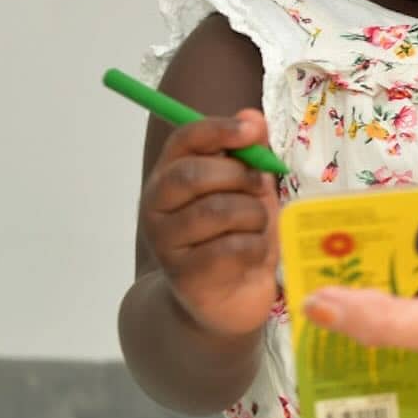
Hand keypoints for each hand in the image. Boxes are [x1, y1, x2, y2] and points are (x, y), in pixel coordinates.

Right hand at [141, 109, 279, 338]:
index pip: (185, 139)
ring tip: (257, 228)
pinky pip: (231, 248)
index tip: (252, 131)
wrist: (226, 301)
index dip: (219, 129)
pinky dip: (256, 247)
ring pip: (217, 211)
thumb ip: (250, 154)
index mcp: (171, 174)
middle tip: (261, 190)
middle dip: (240, 177)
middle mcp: (157, 205)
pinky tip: (254, 255)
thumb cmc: (239, 234)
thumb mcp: (250, 189)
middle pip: (195, 175)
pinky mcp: (184, 275)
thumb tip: (251, 116)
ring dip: (253, 216)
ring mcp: (166, 242)